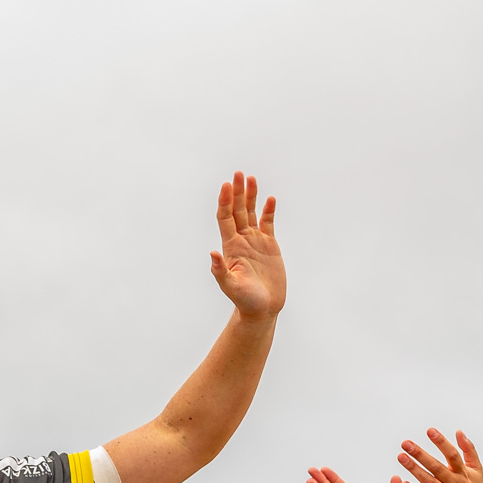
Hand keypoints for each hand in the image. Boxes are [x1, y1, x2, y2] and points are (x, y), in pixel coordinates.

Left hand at [210, 171, 283, 318]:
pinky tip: (270, 199)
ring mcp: (255, 242)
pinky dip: (268, 211)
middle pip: (237, 210)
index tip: (226, 185)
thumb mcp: (231, 287)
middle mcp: (241, 240)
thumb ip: (221, 271)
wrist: (262, 308)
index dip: (224, 201)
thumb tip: (212, 254)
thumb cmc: (245, 301)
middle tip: (237, 173)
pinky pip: (268, 223)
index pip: (225, 218)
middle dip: (236, 192)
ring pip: (250, 213)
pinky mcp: (269, 246)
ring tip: (250, 178)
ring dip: (250, 196)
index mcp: (230, 247)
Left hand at [397, 430, 482, 482]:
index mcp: (463, 473)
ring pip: (429, 481)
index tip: (430, 431)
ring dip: (414, 469)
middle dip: (420, 454)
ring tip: (401, 457)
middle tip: (406, 443)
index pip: (452, 454)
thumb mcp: (477, 470)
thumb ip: (469, 450)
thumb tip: (459, 432)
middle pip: (436, 466)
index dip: (441, 442)